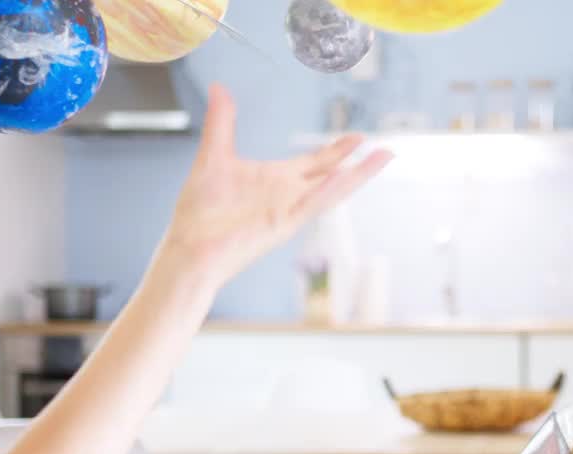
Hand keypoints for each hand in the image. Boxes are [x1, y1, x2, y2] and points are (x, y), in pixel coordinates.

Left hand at [159, 83, 391, 290]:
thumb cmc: (199, 211)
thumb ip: (222, 122)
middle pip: (332, 175)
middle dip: (357, 162)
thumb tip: (220, 88)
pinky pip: (311, 205)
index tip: (358, 138)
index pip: (314, 163)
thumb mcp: (214, 155)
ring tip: (383, 159)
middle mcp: (287, 195)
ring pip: (332, 190)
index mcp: (276, 181)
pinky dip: (329, 191)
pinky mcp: (282, 225)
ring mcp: (288, 211)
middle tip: (383, 149)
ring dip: (359, 175)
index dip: (337, 151)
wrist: (189, 246)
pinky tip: (344, 176)